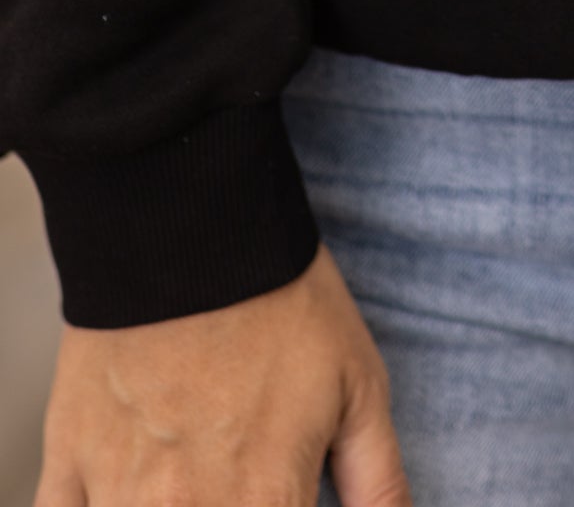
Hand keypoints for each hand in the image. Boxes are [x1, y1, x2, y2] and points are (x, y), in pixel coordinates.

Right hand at [36, 244, 409, 506]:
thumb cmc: (283, 300)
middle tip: (239, 475)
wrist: (189, 222)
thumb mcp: (358, 388)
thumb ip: (378, 484)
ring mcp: (115, 495)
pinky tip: (128, 487)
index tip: (284, 494)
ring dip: (156, 506)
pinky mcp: (67, 462)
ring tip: (194, 469)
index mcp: (263, 505)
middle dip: (228, 506)